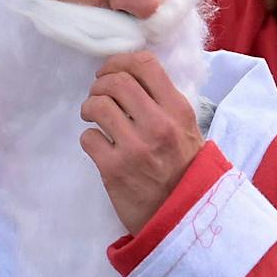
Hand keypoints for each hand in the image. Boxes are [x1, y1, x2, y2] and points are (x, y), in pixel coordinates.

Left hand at [80, 51, 204, 234]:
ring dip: (90, 108)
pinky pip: (88, 138)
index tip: (111, 71)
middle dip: (100, 83)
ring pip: (97, 106)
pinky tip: (100, 145)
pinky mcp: (114, 169)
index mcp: (178, 110)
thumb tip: (134, 75)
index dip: (120, 61)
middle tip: (98, 94)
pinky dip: (90, 138)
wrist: (182, 215)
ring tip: (94, 117)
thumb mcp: (188, 129)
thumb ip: (165, 102)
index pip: (145, 64)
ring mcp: (135, 147)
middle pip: (116, 81)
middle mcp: (158, 124)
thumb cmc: (185, 169)